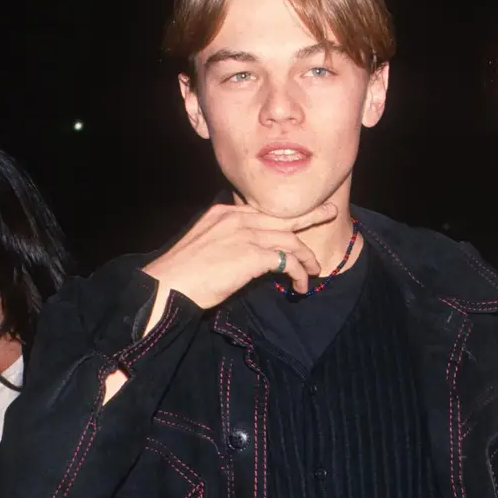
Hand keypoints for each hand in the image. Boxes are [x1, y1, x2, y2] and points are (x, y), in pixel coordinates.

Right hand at [142, 199, 337, 323]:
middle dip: (310, 215)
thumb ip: (226, 242)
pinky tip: (299, 286)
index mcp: (223, 212)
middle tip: (329, 212)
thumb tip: (242, 256)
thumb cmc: (181, 274)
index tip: (296, 222)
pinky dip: (298, 273)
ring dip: (306, 257)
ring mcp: (246, 234)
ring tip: (314, 271)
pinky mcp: (253, 255)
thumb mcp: (204, 246)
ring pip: (290, 240)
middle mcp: (237, 218)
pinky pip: (287, 261)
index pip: (261, 212)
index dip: (282, 219)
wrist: (168, 284)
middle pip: (282, 216)